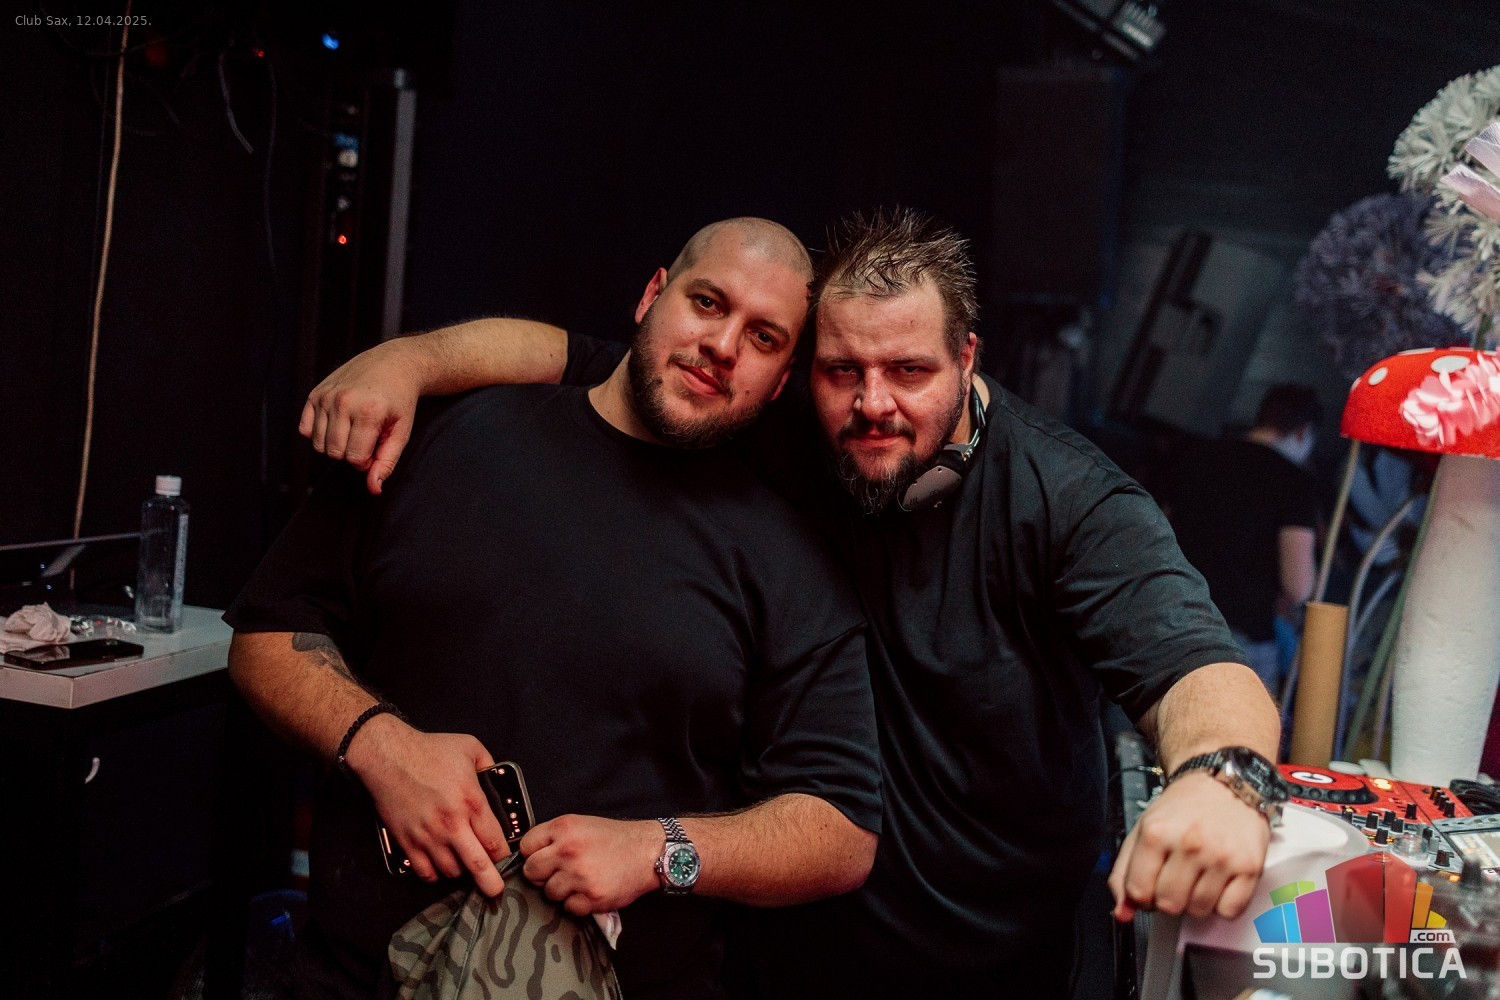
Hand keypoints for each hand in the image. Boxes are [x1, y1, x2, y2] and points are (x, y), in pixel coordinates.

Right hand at [299, 340, 422, 493]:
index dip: (366, 461)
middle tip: (365, 439)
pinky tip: (337, 424)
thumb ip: (387, 462)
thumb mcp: (402, 432)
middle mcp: (344, 402)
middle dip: (350, 454)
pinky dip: (319, 434)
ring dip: (335, 445)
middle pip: (334, 453)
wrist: (393, 364)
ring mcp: (326, 397)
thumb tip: (373, 489)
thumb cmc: (399, 401)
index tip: (376, 448)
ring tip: (353, 430)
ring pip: (318, 444)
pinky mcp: (315, 394)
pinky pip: (305, 429)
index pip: (354, 459)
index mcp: (368, 413)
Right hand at [345, 715, 510, 894]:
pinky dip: (435, 874)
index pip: (495, 841)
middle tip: (495, 890)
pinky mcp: (407, 842)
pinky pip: (425, 872)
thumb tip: (497, 778)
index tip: (506, 859)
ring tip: (463, 864)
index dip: (504, 855)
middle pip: (477, 865)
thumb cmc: (429, 749)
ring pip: (451, 871)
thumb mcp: (470, 748)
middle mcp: (452, 824)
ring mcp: (428, 836)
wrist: (388, 755)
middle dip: (490, 882)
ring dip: (460, 871)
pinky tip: (440, 867)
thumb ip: (490, 765)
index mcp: (472, 801)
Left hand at [520, 815, 661, 915]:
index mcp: (564, 827)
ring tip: (580, 880)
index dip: (533, 854)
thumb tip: (530, 854)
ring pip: (549, 892)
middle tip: (558, 873)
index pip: (526, 846)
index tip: (543, 858)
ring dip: (562, 890)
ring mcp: (579, 874)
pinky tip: (590, 890)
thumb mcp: (582, 824)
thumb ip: (555, 836)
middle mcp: (568, 849)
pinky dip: (578, 903)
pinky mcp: (591, 896)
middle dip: (542, 875)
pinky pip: (569, 907)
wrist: (647, 852)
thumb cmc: (615, 839)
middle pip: (531, 871)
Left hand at [1108, 772, 1269, 921]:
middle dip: (1168, 898)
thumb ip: (1124, 872)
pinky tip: (1218, 883)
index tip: (1149, 886)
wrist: (1223, 784)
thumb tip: (1121, 913)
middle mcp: (1189, 844)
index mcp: (1156, 833)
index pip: (1138, 892)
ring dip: (1195, 901)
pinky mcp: (1249, 867)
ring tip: (1198, 877)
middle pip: (1169, 905)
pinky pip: (1229, 911)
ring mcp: (1221, 857)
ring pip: (1199, 911)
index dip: (1141, 896)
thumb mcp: (1143, 830)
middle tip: (1175, 879)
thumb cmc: (1183, 808)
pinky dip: (1222, 904)